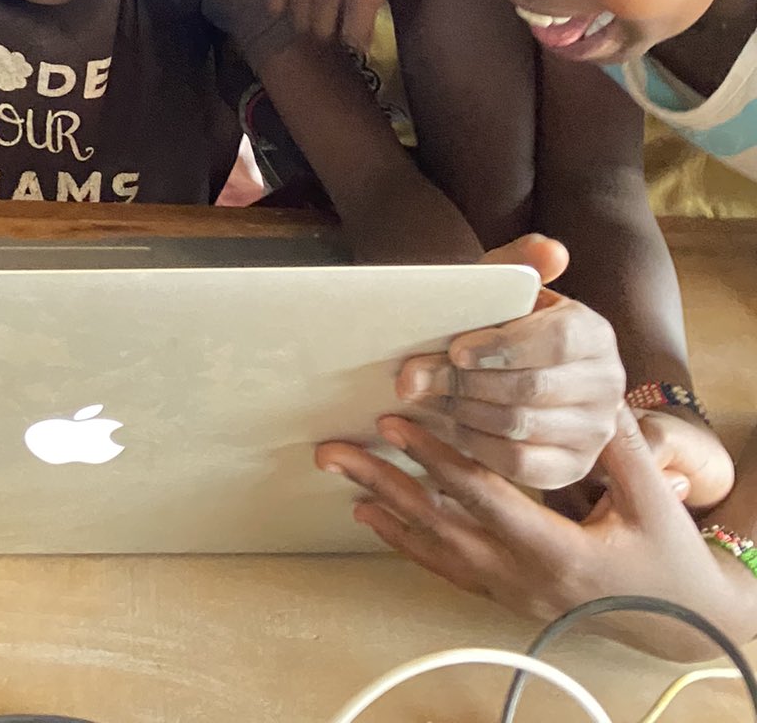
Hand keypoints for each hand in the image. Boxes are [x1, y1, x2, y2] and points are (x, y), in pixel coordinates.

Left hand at [268, 0, 440, 48]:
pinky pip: (356, 34)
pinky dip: (362, 39)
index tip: (313, 12)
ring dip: (339, 32)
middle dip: (319, 24)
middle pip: (301, 21)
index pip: (276, 2)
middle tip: (338, 22)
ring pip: (326, 32)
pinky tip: (369, 36)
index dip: (296, 10)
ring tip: (353, 27)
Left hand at [317, 407, 756, 661]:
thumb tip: (595, 393)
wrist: (676, 619)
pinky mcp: (504, 595)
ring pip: (432, 547)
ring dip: (383, 508)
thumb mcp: (650, 498)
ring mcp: (509, 592)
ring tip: (342, 474)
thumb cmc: (665, 556)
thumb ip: (619, 446)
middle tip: (336, 449)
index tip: (394, 423)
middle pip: (439, 524)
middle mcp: (523, 578)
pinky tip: (372, 517)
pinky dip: (403, 540)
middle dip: (383, 482)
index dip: (435, 457)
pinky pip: (443, 567)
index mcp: (556, 552)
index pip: (482, 496)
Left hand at [393, 234, 624, 487]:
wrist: (516, 369)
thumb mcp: (508, 288)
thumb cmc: (505, 322)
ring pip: (520, 428)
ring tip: (420, 396)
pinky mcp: (573, 467)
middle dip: (463, 383)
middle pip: (530, 389)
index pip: (553, 341)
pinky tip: (442, 425)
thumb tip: (551, 251)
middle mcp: (606, 384)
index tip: (454, 351)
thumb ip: (520, 263)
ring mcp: (594, 431)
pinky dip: (474, 446)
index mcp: (594, 333)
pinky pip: (519, 465)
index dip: (500, 346)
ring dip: (460, 412)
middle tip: (412, 377)